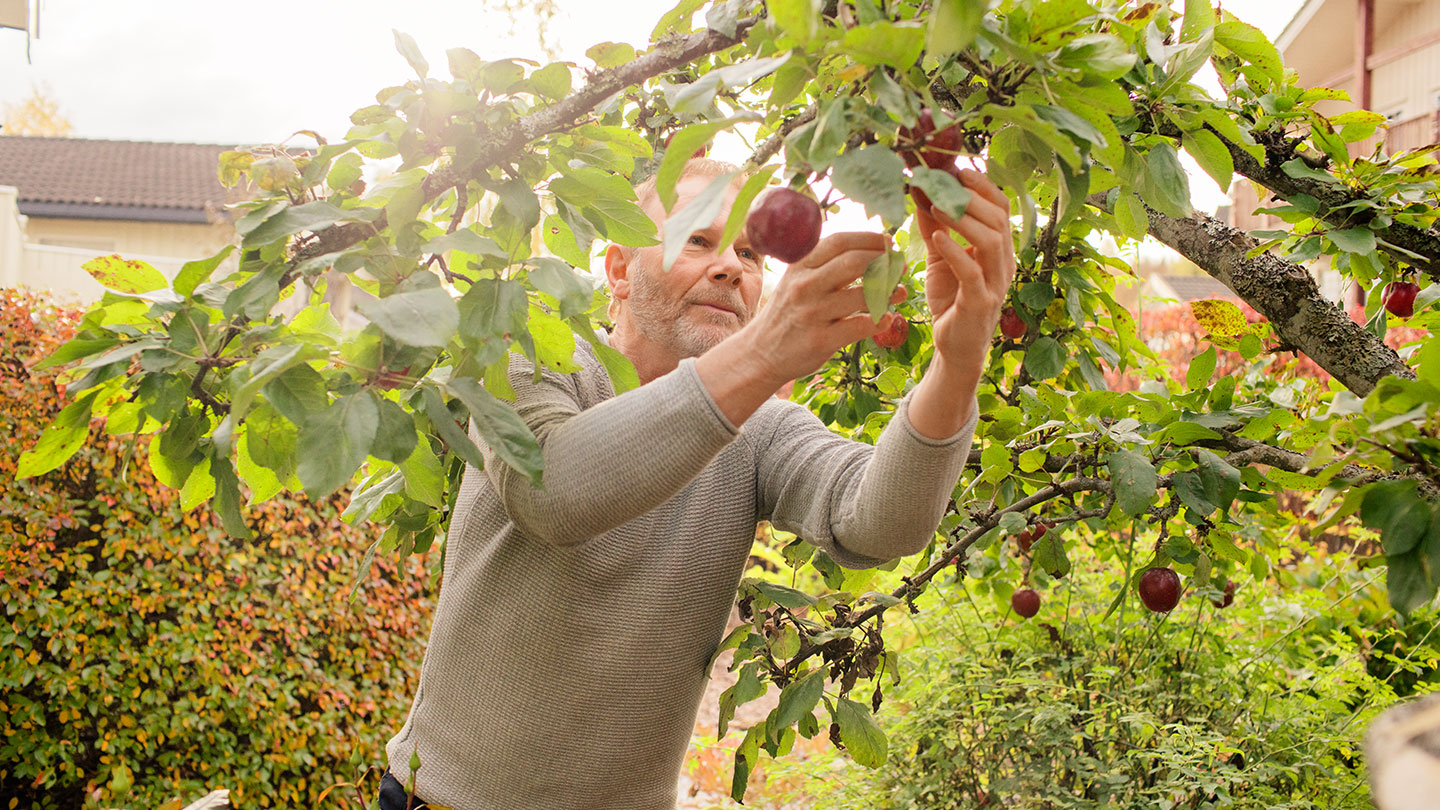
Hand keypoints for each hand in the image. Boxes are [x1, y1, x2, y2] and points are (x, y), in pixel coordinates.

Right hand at [740, 231, 906, 384]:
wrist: (761, 352)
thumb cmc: (789, 312)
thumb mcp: (797, 280)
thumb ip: (825, 264)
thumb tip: (871, 248)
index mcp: (800, 265)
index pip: (840, 242)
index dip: (870, 239)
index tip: (889, 244)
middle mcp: (804, 286)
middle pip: (854, 263)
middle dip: (884, 263)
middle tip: (900, 268)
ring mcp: (812, 313)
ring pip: (862, 295)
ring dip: (890, 292)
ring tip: (901, 293)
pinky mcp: (821, 340)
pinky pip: (860, 326)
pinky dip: (880, 321)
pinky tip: (886, 319)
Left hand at [912, 168, 1014, 373]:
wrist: (954, 347)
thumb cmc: (950, 300)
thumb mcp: (940, 256)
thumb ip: (933, 226)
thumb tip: (920, 191)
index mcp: (999, 248)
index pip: (1001, 208)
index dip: (983, 186)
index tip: (958, 169)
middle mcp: (1004, 262)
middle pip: (999, 218)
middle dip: (972, 197)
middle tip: (943, 184)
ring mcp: (995, 283)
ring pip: (991, 241)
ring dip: (964, 220)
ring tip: (936, 208)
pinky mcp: (980, 302)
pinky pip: (972, 272)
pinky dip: (955, 251)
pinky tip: (937, 238)